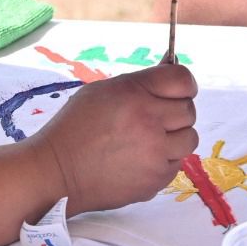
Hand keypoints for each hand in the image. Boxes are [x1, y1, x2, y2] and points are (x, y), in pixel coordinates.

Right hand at [31, 63, 197, 215]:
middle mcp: (149, 121)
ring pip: (189, 138)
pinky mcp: (156, 179)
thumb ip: (140, 83)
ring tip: (149, 140)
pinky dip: (165, 160)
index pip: (183, 80)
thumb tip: (171, 66)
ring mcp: (155, 153)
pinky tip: (141, 159)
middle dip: (175, 112)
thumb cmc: (75, 127)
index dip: (182, 84)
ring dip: (174, 137)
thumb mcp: (102, 92)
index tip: (175, 91)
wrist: (57, 172)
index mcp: (134, 93)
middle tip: (154, 118)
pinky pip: (177, 163)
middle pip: (189, 110)